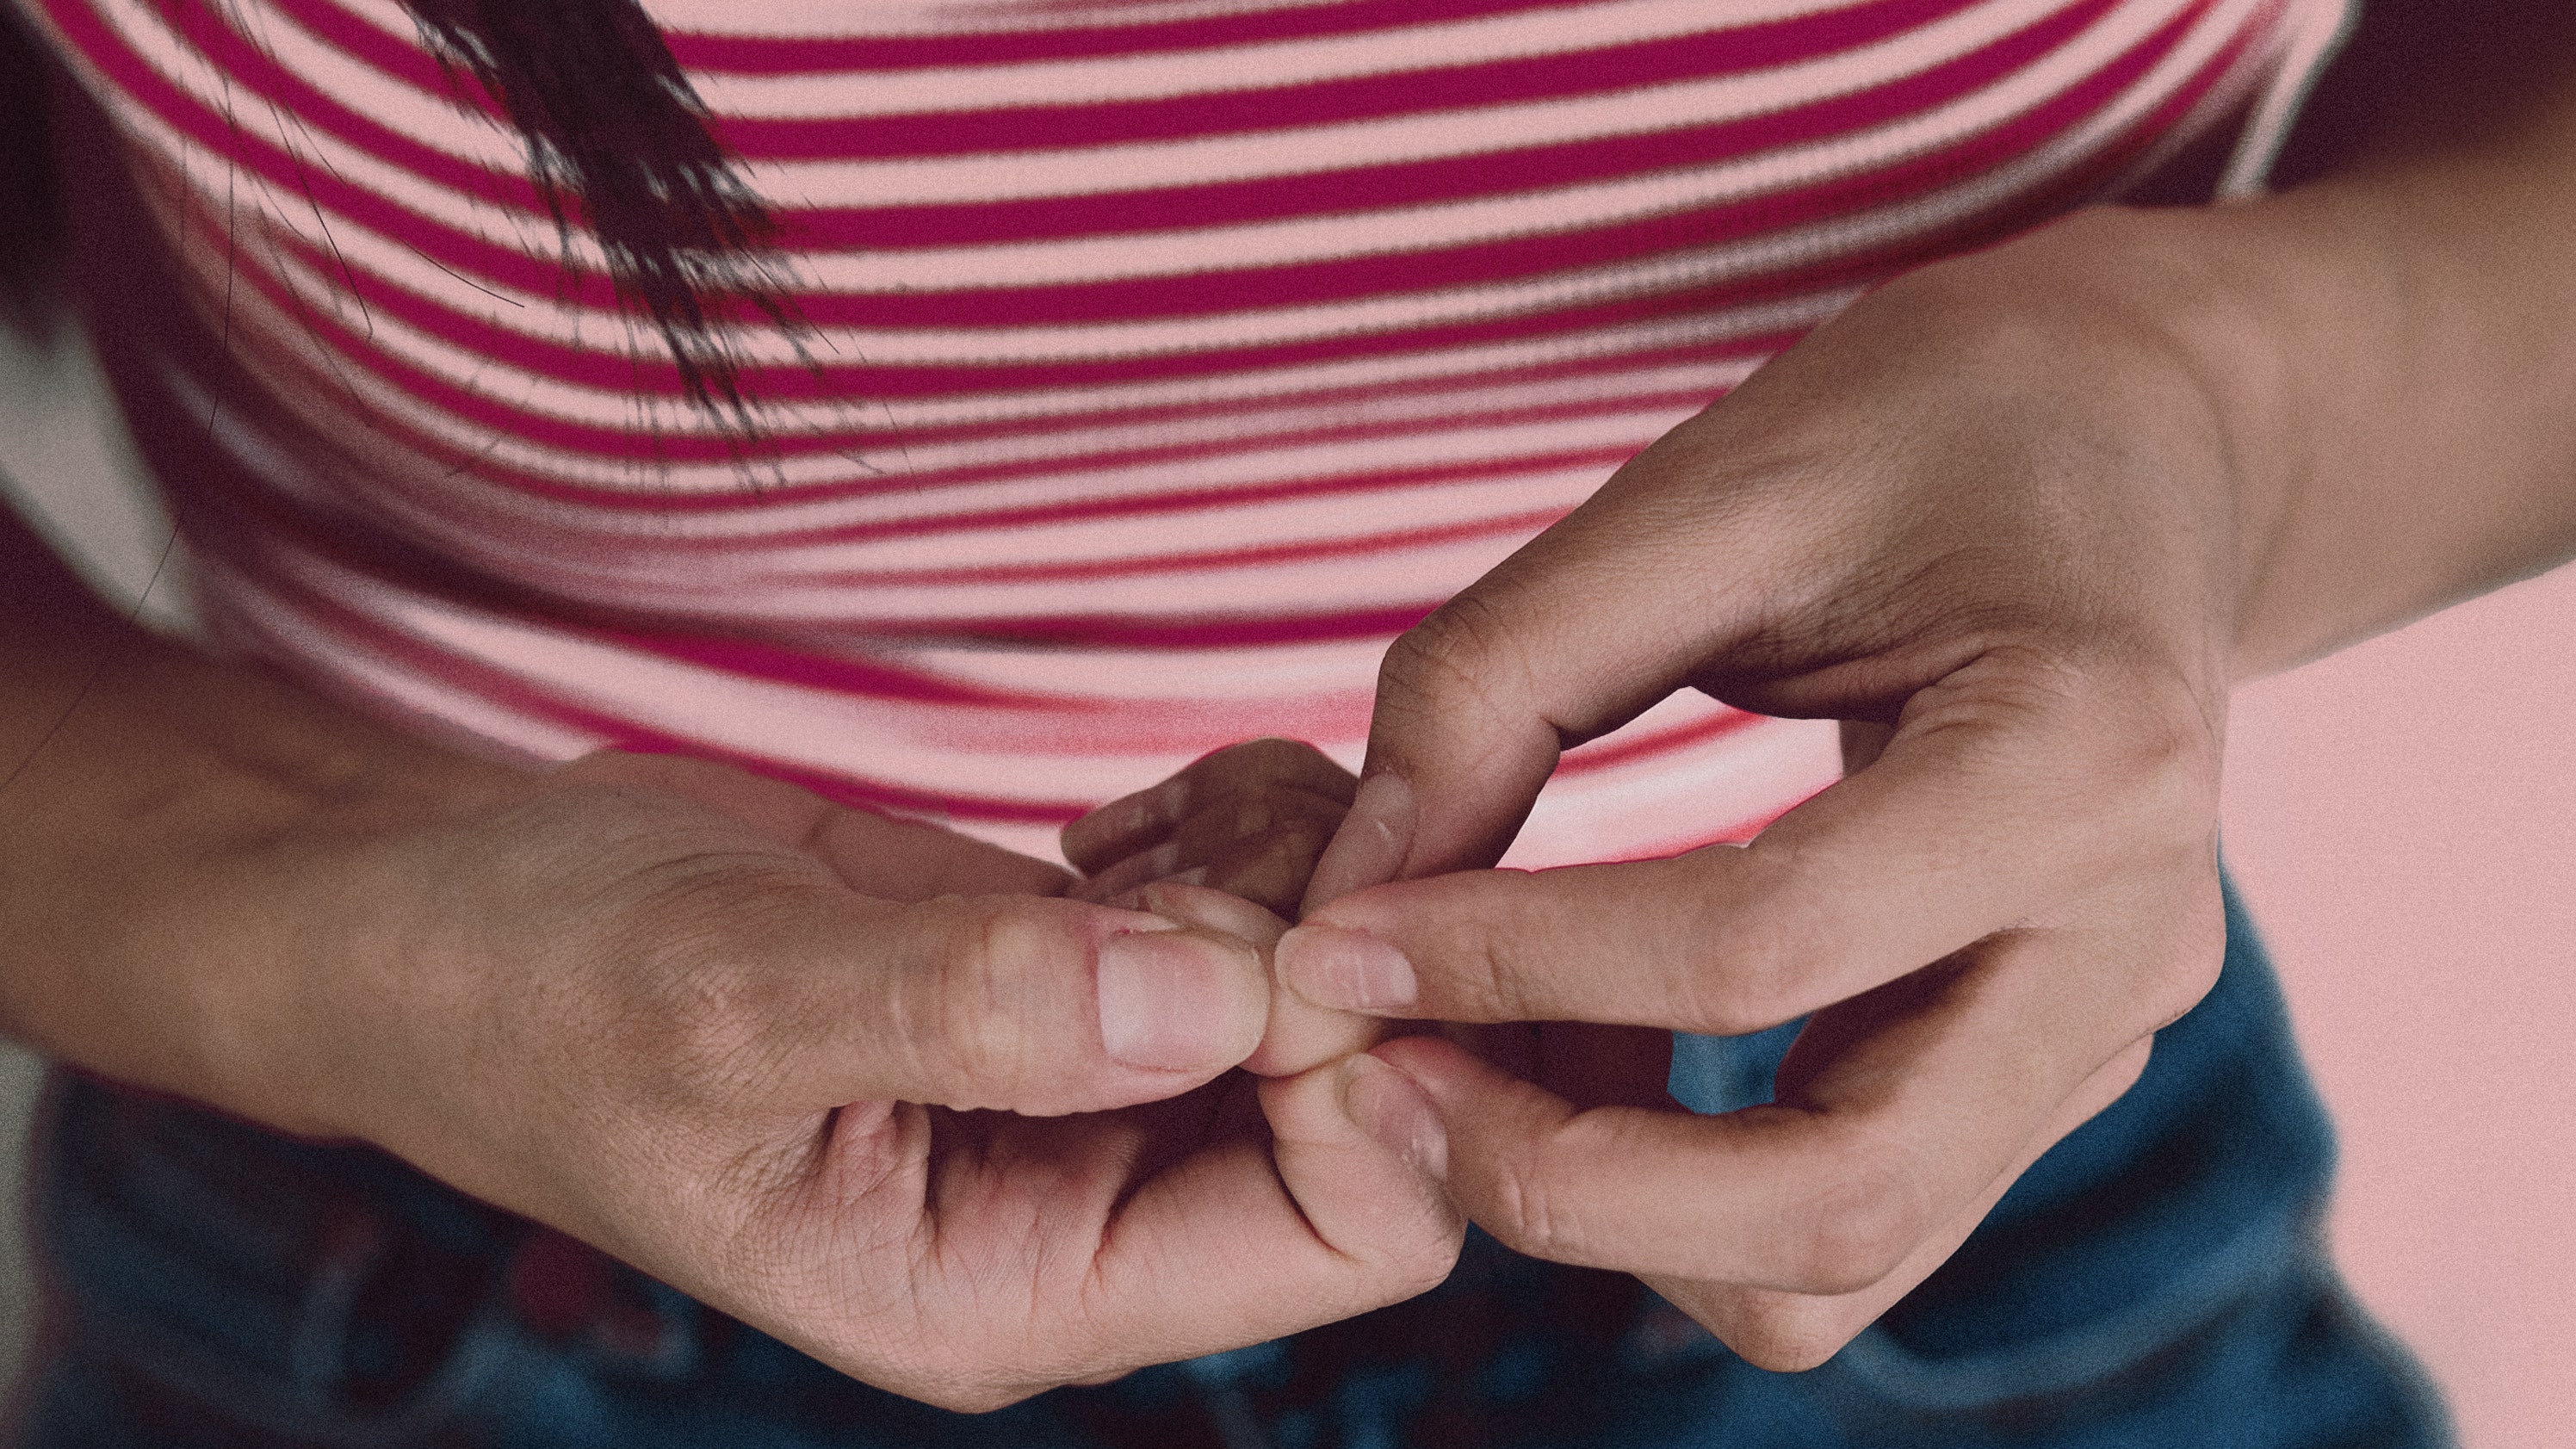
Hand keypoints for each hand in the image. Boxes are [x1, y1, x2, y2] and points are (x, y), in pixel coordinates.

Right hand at [99, 748, 1460, 1408]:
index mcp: (1023, 1286)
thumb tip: (1219, 995)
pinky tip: (1122, 818)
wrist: (452, 913)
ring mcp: (1100, 1085)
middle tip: (1183, 846)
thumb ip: (968, 1011)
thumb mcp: (727, 1007)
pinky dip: (1244, 833)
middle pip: (1370, 1104)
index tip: (1251, 930)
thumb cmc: (536, 993)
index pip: (1346, 1231)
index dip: (1356, 1076)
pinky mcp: (1084, 971)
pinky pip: (1263, 906)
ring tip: (1129, 831)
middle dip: (1331, 953)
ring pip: (1333, 987)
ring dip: (1288, 873)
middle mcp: (1091, 1204)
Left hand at [1272, 209, 2246, 1369]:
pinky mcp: (2052, 1062)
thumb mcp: (1706, 485)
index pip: (1756, 946)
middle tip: (1379, 1085)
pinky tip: (1575, 1059)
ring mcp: (2108, 1024)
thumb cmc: (1925, 425)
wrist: (2140, 436)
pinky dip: (1687, 1189)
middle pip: (1837, 1200)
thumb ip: (1505, 678)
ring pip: (1845, 1253)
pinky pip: (1854, 1205)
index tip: (1332, 943)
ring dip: (1621, 1216)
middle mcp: (2130, 935)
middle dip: (1566, 1184)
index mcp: (2078, 752)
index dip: (1511, 963)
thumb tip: (1354, 896)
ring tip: (1459, 1071)